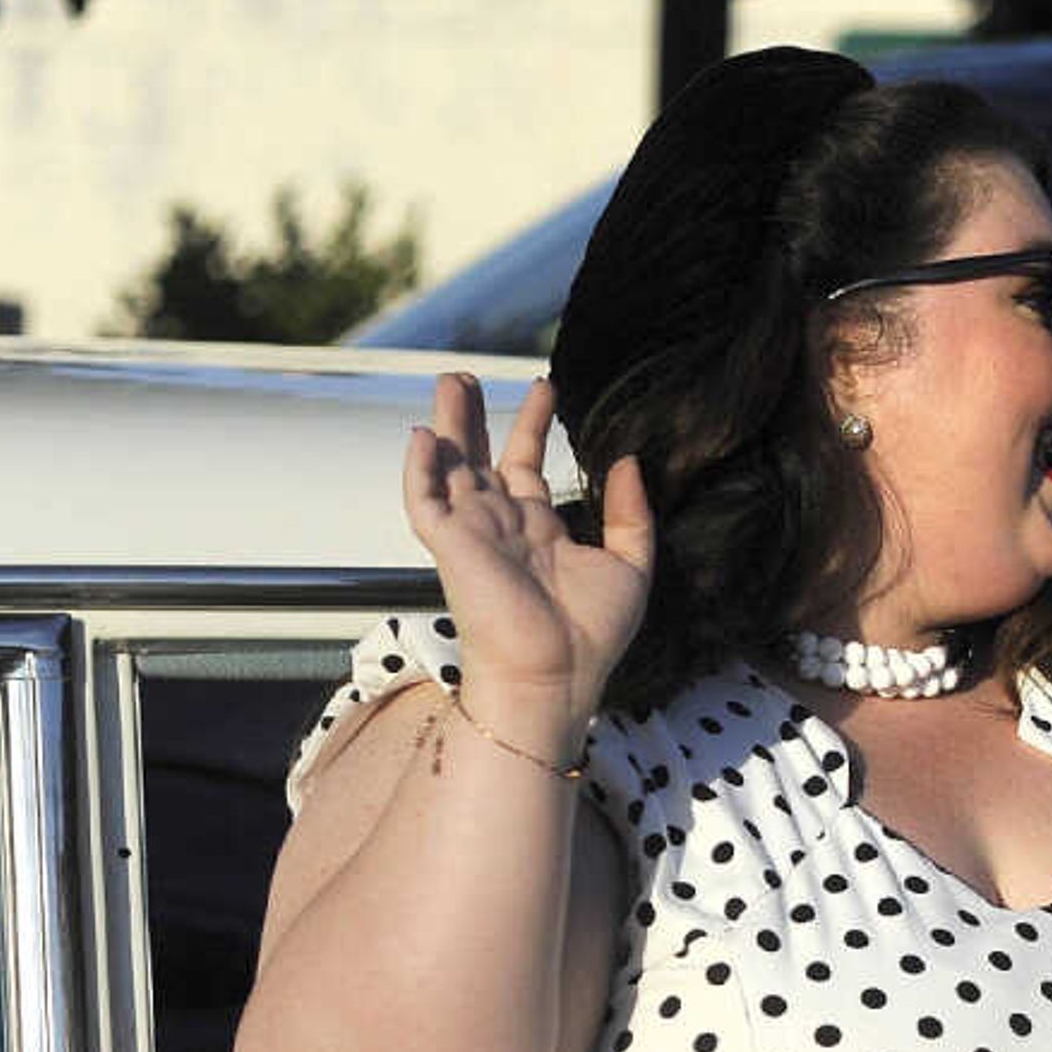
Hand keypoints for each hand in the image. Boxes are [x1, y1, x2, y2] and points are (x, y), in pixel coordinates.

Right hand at [400, 372, 653, 711]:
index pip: (527, 466)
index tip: (546, 387)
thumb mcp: (630, 565)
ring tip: (450, 380)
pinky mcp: (449, 546)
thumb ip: (631, 513)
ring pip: (450, 467)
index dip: (533, 424)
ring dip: (447, 425)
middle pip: (479, 459)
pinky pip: (424, 499)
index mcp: (539, 531)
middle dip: (474, 416)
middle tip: (466, 375)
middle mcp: (501, 527)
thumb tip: (628, 461)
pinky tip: (424, 433)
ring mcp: (472, 534)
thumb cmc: (591, 637)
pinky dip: (420, 467)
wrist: (556, 676)